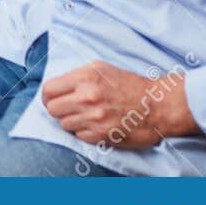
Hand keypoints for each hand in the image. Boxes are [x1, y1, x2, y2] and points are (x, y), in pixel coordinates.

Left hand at [40, 62, 196, 147]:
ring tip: (84, 115)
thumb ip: (77, 76)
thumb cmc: (130, 85)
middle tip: (67, 108)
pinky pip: (79, 136)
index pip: (49, 90)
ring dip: (71, 121)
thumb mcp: (102, 69)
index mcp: (85, 78)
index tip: (52, 98)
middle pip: (52, 109)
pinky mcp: (101, 135)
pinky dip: (83, 132)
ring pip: (63, 124)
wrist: (157, 106)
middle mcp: (86, 97)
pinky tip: (95, 124)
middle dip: (57, 108)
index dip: (48, 95)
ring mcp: (93, 118)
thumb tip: (58, 85)